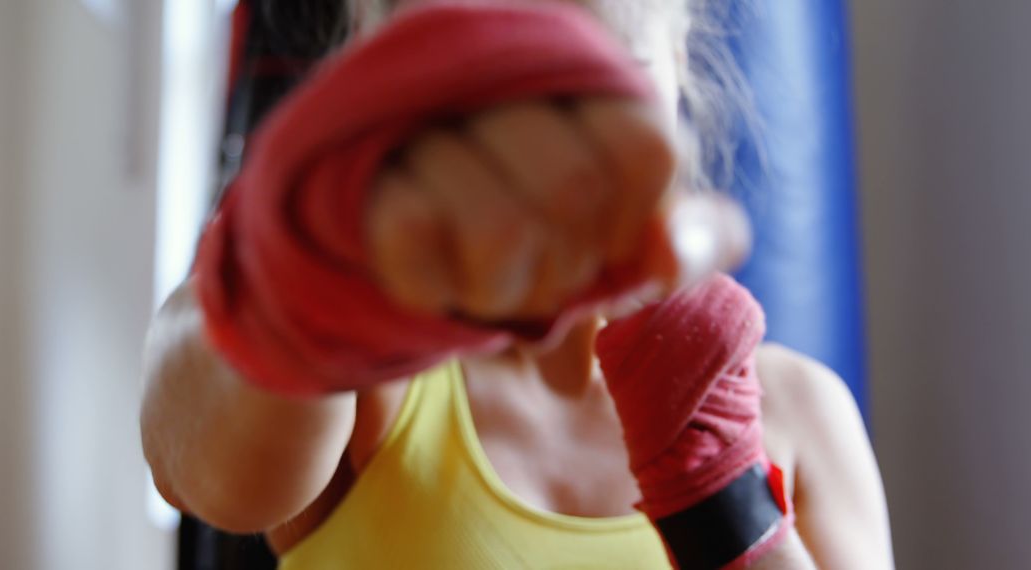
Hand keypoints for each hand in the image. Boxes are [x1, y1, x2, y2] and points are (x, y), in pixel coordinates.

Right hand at [367, 98, 676, 321]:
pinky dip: (432, 287)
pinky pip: (414, 238)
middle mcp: (503, 77)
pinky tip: (432, 277)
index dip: (630, 223)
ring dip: (500, 289)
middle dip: (564, 269)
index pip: (642, 151)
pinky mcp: (357, 169)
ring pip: (499, 227)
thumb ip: (685, 242)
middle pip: (572, 193)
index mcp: (584, 81)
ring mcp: (424, 117)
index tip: (604, 244)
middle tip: (534, 272)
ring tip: (483, 280)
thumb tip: (664, 266)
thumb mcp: (628, 226)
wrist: (407, 204)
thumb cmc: (536, 221)